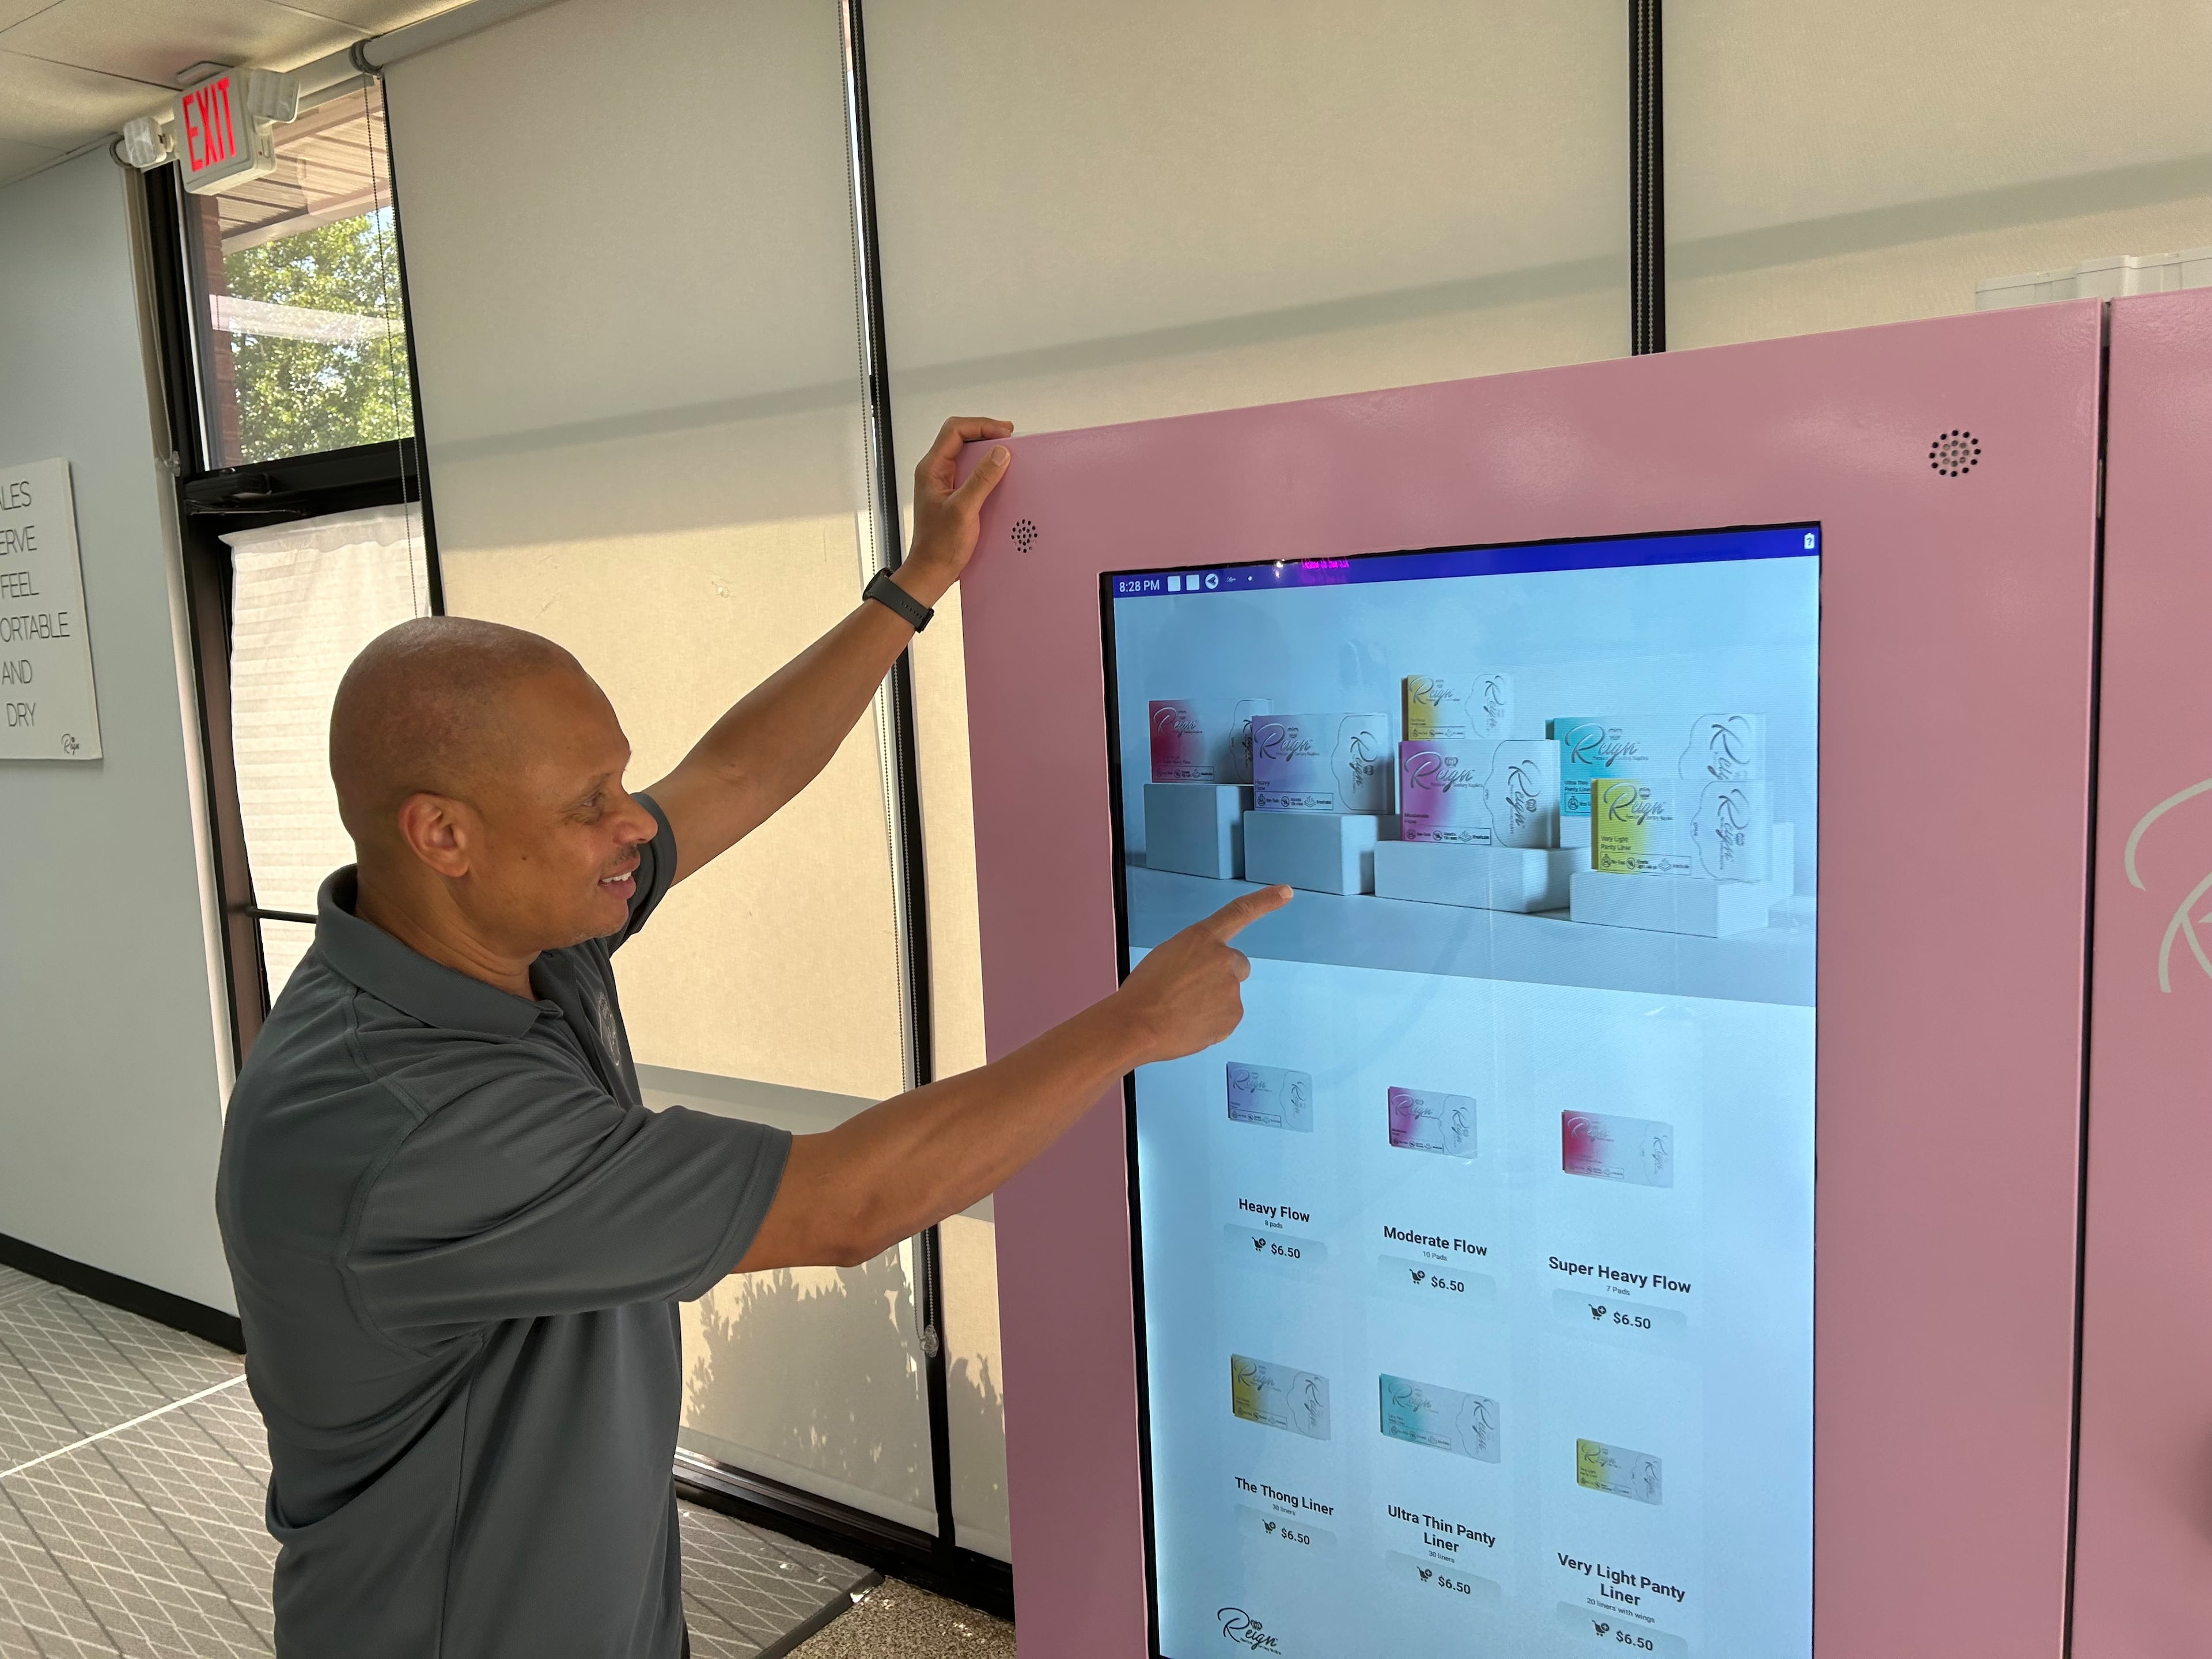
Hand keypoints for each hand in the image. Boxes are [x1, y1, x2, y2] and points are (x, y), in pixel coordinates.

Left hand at [899, 415, 1013, 606]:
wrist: (932, 572)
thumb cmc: (938, 547)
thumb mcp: (963, 510)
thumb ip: (981, 480)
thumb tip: (999, 454)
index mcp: (932, 469)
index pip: (954, 430)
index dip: (981, 425)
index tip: (1003, 432)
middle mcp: (936, 472)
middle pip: (961, 437)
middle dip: (986, 434)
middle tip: (1009, 440)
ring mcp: (944, 483)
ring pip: (967, 455)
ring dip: (988, 453)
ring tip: (1007, 456)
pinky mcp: (954, 495)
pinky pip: (972, 473)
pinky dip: (987, 471)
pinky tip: (1000, 478)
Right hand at [1114, 886, 1292, 1065]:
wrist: (1137, 1026)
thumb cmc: (1143, 990)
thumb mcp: (1167, 957)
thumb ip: (1195, 958)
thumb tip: (1205, 979)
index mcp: (1202, 938)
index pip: (1239, 912)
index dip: (1265, 901)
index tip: (1286, 891)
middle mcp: (1224, 959)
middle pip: (1236, 965)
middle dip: (1220, 976)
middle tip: (1191, 990)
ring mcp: (1231, 990)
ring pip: (1228, 994)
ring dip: (1212, 1000)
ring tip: (1181, 1011)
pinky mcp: (1232, 1017)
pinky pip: (1225, 1017)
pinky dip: (1211, 1022)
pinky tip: (1188, 1025)